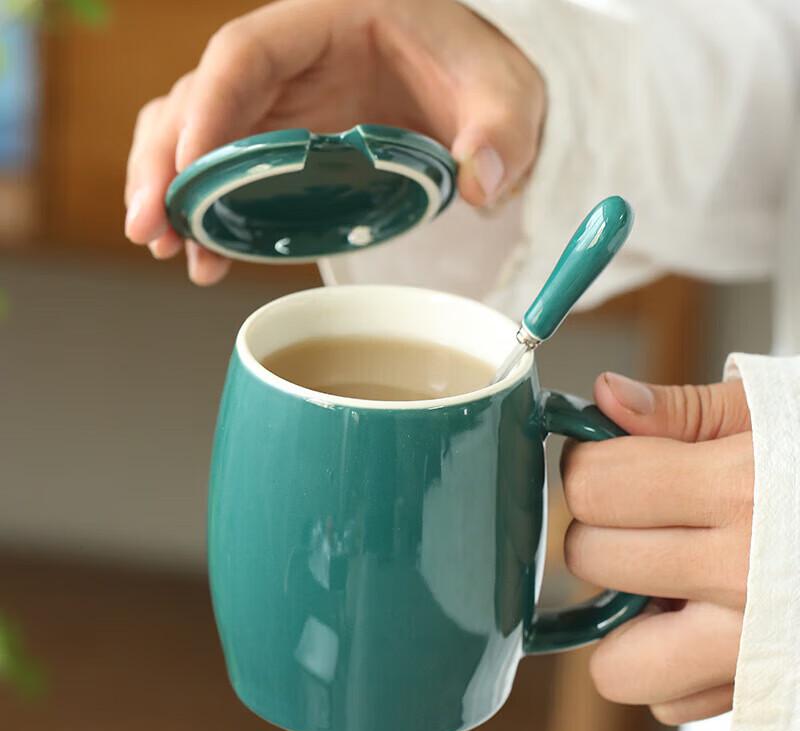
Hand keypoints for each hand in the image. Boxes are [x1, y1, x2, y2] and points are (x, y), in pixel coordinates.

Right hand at [125, 0, 544, 284]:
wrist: (473, 95)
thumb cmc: (480, 77)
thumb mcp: (507, 96)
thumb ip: (501, 133)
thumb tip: (482, 182)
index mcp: (330, 20)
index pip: (246, 51)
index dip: (209, 107)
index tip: (191, 167)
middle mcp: (290, 60)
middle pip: (198, 95)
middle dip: (165, 162)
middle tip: (153, 228)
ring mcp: (281, 102)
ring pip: (197, 132)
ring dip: (174, 191)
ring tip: (170, 250)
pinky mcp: (283, 142)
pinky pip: (227, 169)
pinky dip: (209, 208)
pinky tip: (206, 252)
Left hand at [562, 372, 752, 724]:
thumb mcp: (774, 413)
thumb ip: (680, 410)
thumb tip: (603, 394)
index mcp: (738, 488)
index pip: (594, 486)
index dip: (590, 467)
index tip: (610, 464)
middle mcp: (742, 573)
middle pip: (591, 558)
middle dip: (601, 531)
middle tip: (642, 519)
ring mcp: (756, 644)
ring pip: (619, 663)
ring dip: (623, 620)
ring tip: (661, 579)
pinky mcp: (767, 689)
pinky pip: (674, 703)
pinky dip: (674, 667)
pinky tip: (707, 620)